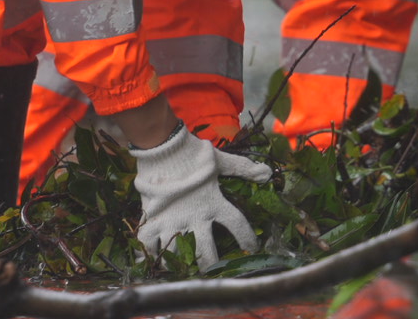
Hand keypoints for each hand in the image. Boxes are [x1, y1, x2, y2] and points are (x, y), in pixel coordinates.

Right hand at [131, 124, 271, 270]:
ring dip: (181, 263)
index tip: (252, 248)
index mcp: (214, 203)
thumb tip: (267, 173)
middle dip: (211, 266)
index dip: (247, 238)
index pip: (237, 224)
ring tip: (183, 268)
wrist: (162, 146)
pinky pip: (150, 244)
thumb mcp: (220, 160)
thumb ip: (243, 168)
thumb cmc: (192, 154)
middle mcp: (194, 217)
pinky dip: (151, 252)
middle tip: (213, 271)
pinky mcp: (153, 219)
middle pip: (206, 253)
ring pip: (177, 254)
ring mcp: (172, 221)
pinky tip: (155, 257)